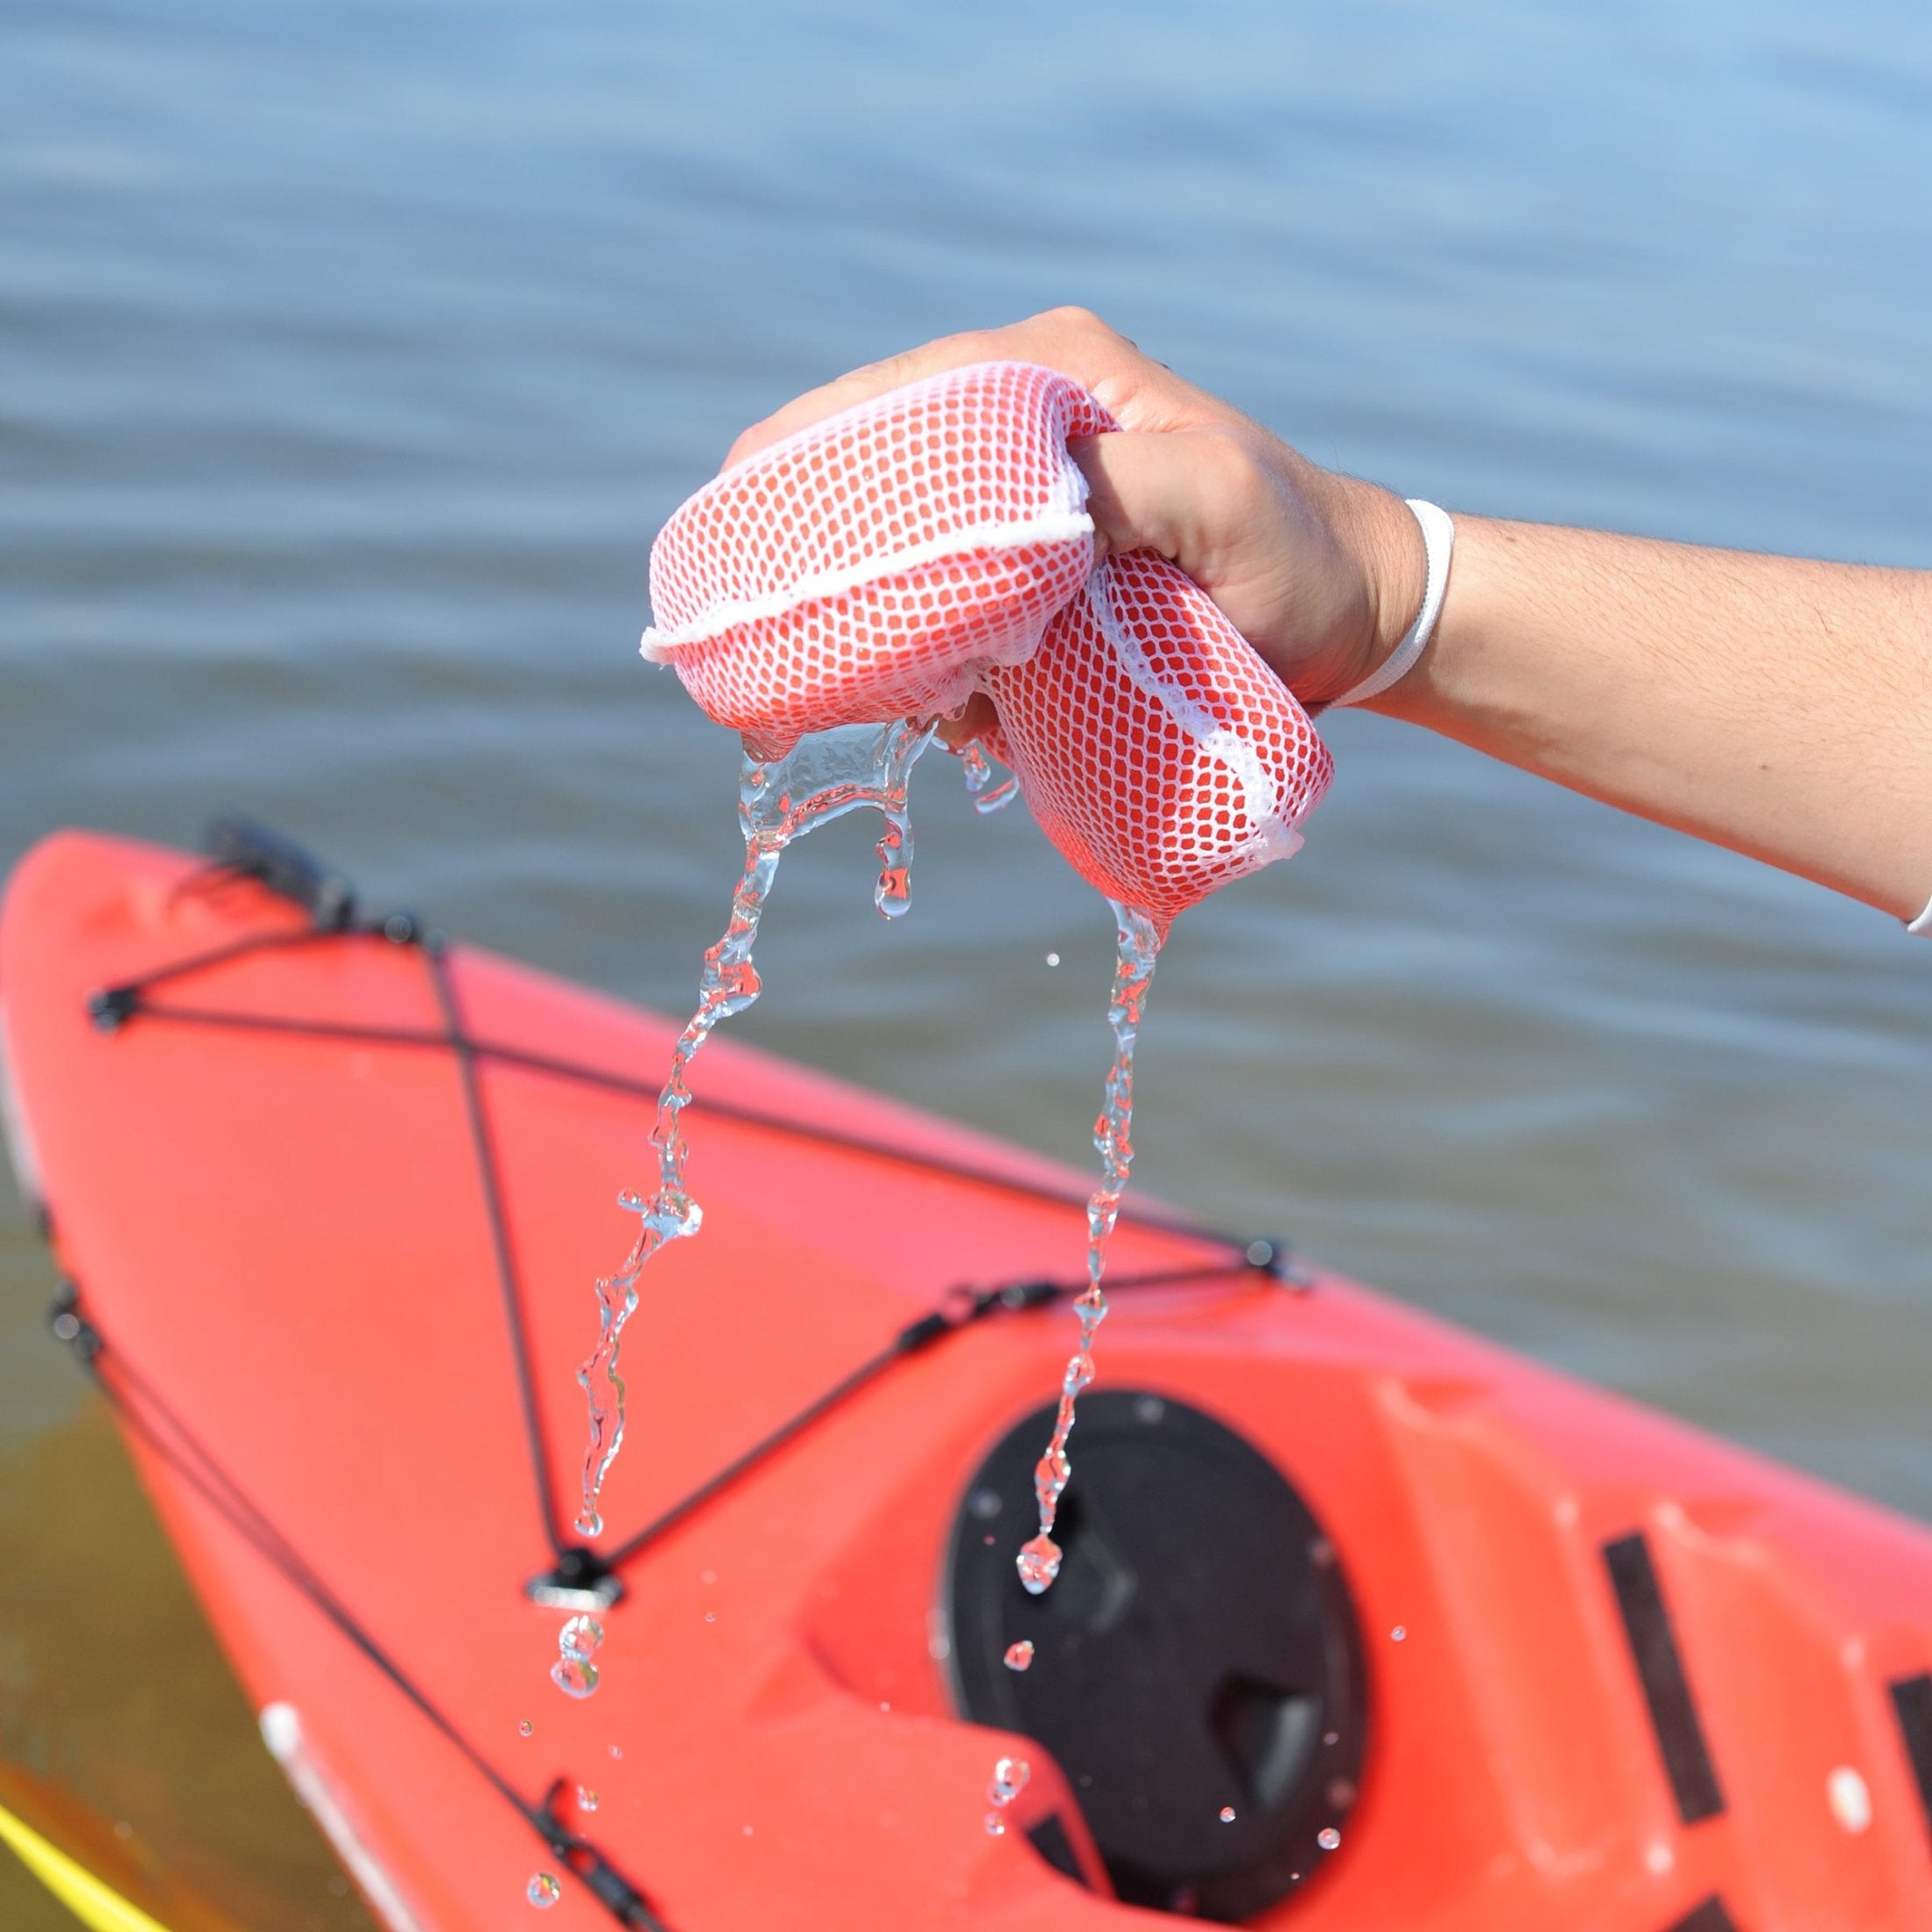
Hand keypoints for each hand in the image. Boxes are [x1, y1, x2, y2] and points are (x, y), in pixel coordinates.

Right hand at [724, 307, 1427, 712]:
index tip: (738, 513)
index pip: (894, 396)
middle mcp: (1026, 432)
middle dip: (836, 564)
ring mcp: (1030, 513)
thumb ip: (1116, 487)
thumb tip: (1012, 521)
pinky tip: (966, 720)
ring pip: (910, 565)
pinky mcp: (1042, 583)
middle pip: (879, 483)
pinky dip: (943, 677)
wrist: (1354, 619)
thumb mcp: (1220, 499)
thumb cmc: (1297, 553)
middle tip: (796, 639)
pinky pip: (956, 622)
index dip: (805, 451)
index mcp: (1050, 378)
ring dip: (896, 640)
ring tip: (919, 700)